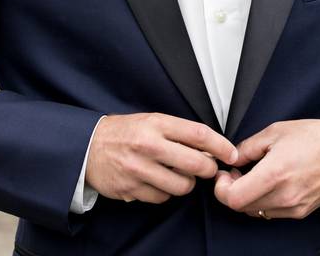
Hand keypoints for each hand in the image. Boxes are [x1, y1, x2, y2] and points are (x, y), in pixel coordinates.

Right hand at [86, 112, 237, 203]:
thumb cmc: (124, 132)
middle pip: (196, 164)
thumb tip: (211, 147)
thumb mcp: (151, 121)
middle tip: (208, 169)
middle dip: (209, 169)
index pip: (199, 134)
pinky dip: (166, 192)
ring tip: (179, 175)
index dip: (221, 145)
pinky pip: (162, 197)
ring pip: (182, 186)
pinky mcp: (131, 188)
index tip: (231, 153)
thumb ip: (179, 132)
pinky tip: (158, 182)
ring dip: (186, 183)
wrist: (88, 147)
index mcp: (156, 124)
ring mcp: (139, 169)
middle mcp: (148, 145)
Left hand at [213, 119, 319, 219]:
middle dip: (232, 191)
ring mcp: (294, 206)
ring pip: (256, 211)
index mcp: (275, 174)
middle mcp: (285, 196)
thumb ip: (248, 147)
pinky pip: (273, 212)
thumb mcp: (275, 131)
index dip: (221, 189)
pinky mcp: (302, 211)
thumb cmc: (315, 137)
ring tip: (254, 176)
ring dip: (248, 197)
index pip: (234, 198)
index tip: (223, 175)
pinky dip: (264, 201)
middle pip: (242, 207)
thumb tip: (232, 158)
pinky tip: (269, 184)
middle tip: (235, 173)